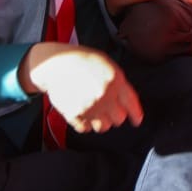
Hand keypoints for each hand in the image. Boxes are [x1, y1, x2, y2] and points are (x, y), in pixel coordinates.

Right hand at [26, 46, 142, 133]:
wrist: (55, 64)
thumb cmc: (81, 61)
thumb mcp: (107, 64)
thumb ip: (119, 82)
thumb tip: (127, 101)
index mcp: (115, 80)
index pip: (131, 104)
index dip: (135, 115)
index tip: (136, 120)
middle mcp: (104, 96)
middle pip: (118, 119)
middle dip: (115, 115)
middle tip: (108, 108)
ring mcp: (89, 107)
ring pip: (104, 127)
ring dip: (101, 121)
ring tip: (94, 109)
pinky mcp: (75, 115)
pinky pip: (86, 129)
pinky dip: (85, 123)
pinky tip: (83, 111)